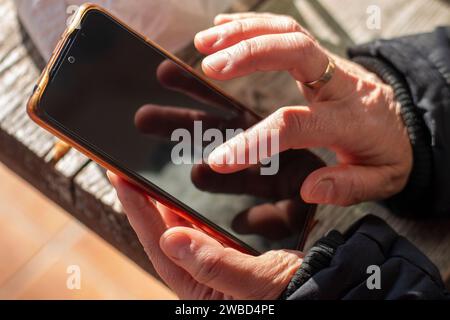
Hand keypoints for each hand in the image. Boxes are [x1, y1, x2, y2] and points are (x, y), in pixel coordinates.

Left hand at [108, 172, 302, 299]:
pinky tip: (180, 201)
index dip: (138, 212)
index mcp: (199, 288)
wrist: (320, 294)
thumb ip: (215, 265)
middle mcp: (200, 276)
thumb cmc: (290, 297)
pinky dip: (186, 213)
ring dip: (162, 206)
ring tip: (146, 182)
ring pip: (179, 231)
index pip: (160, 245)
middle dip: (142, 205)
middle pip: (163, 236)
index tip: (120, 180)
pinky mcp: (225, 255)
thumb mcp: (257, 283)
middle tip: (125, 174)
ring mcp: (212, 265)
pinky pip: (198, 231)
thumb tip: (172, 238)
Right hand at [196, 12, 412, 205]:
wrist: (407, 123)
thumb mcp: (382, 180)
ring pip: (289, 32)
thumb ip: (347, 186)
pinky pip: (288, 31)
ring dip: (244, 31)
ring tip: (205, 41)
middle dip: (250, 53)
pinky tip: (224, 25)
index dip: (257, 140)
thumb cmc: (388, 153)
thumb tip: (309, 189)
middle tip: (210, 66)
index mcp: (349, 120)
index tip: (220, 160)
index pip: (296, 124)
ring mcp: (331, 65)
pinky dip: (254, 24)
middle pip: (295, 51)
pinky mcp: (321, 58)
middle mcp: (339, 83)